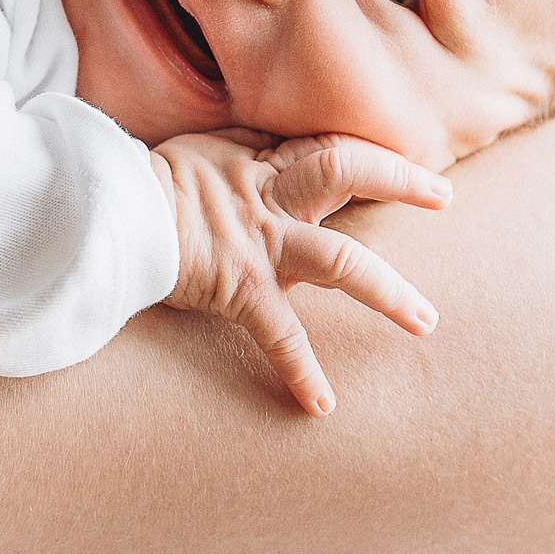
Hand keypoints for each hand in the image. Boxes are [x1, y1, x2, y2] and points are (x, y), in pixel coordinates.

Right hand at [154, 130, 447, 415]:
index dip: (374, 153)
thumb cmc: (144, 183)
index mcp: (259, 165)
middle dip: (400, 181)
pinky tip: (321, 406)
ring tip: (425, 321)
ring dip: (388, 292)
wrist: (108, 217)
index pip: (327, 147)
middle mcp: (268, 199)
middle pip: (345, 173)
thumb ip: (243, 152)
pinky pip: (280, 337)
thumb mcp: (201, 150)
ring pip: (340, 261)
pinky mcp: (241, 289)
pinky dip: (302, 373)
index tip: (416, 166)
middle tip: (446, 197)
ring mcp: (260, 245)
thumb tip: (270, 148)